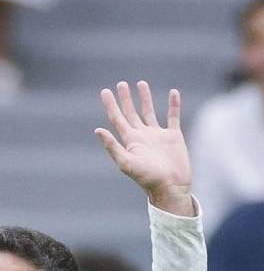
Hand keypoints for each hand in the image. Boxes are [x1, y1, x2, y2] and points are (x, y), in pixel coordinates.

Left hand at [96, 80, 193, 215]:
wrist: (170, 187)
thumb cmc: (147, 177)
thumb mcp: (126, 162)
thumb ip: (112, 146)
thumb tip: (97, 130)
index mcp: (129, 141)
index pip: (117, 118)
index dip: (111, 105)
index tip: (104, 91)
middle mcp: (142, 136)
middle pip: (130, 113)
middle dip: (125, 99)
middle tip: (121, 84)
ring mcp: (157, 135)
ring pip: (149, 112)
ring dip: (145, 98)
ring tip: (141, 83)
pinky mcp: (173, 136)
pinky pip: (173, 116)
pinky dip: (173, 104)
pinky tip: (173, 92)